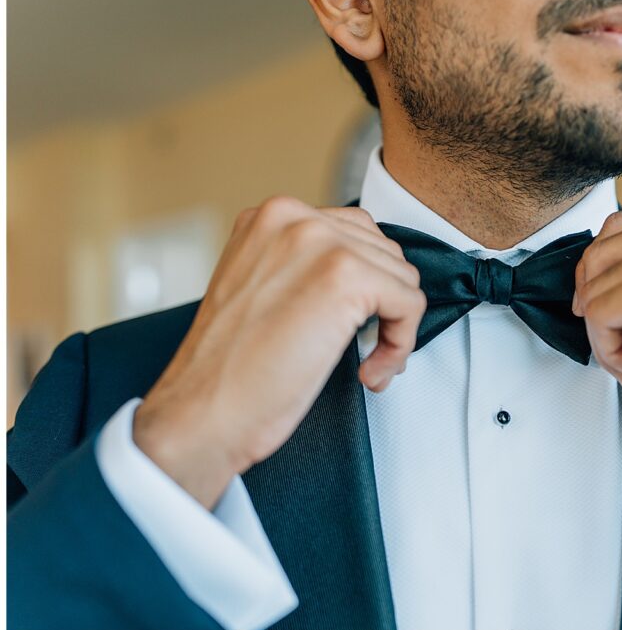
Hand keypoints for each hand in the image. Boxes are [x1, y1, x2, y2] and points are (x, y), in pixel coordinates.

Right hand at [133, 196, 425, 508]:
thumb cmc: (231, 369)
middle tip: (366, 351)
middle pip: (383, 252)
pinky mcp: (345, 277)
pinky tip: (371, 371)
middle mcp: (293, 218)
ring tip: (366, 363)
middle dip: (384, 305)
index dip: (366, 285)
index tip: (353, 326)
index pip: (354, 232)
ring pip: (402, 278)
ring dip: (394, 328)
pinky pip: (410, 303)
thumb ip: (303, 267)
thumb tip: (366, 276)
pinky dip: (401, 344)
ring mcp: (320, 243)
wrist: (203, 412)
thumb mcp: (262, 290)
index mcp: (270, 217)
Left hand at [573, 206, 621, 491]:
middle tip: (617, 346)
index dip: (602, 278)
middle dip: (596, 306)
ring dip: (603, 337)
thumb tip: (597, 272)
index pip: (620, 229)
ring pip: (593, 288)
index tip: (609, 315)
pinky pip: (596, 314)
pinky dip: (607, 352)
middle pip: (600, 254)